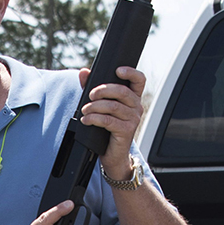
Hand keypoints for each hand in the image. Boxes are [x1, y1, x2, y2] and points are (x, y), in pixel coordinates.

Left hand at [79, 66, 144, 180]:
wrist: (112, 154)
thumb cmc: (107, 128)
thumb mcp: (100, 106)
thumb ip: (92, 88)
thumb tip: (83, 72)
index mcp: (132, 98)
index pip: (139, 80)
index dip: (131, 72)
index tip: (117, 70)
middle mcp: (136, 107)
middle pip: (122, 91)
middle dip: (103, 90)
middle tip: (90, 95)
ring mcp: (133, 120)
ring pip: (113, 106)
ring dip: (94, 107)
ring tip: (84, 110)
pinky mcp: (126, 131)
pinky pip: (108, 121)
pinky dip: (94, 118)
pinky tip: (86, 119)